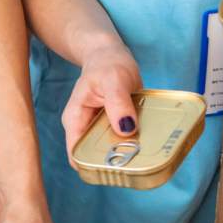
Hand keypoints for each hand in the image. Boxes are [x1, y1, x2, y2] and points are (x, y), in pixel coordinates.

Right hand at [62, 42, 142, 167]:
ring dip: (127, 152)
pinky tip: (147, 141)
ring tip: (145, 152)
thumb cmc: (106, 63)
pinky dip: (134, 142)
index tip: (114, 167)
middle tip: (136, 161)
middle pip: (95, 157)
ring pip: (111, 150)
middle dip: (114, 161)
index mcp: (75, 121)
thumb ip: (118, 104)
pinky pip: (124, 140)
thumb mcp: (113, 79)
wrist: (111, 55)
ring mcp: (100, 129)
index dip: (92, 166)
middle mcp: (85, 129)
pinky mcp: (115, 127)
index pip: (76, 155)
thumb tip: (126, 130)